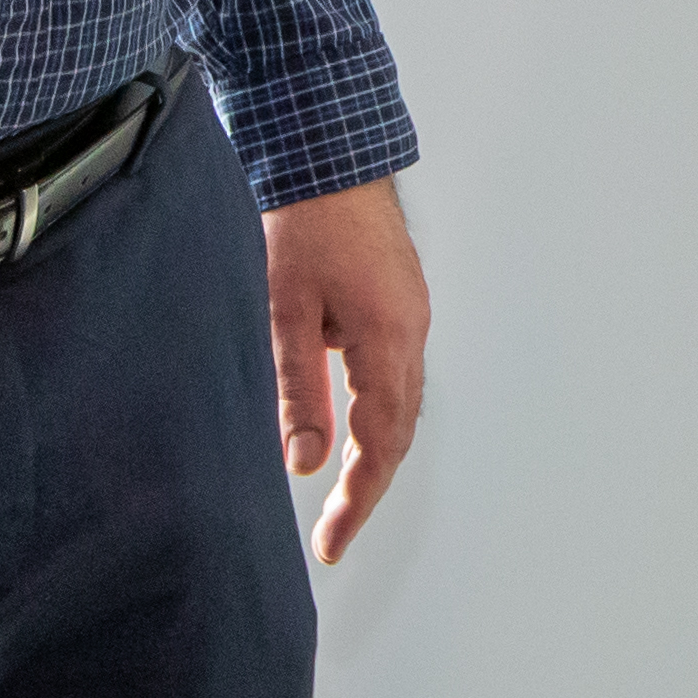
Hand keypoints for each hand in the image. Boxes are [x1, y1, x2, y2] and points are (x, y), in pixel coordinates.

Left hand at [262, 177, 426, 568]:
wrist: (331, 155)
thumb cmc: (306, 226)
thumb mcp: (286, 313)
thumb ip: (298, 390)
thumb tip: (303, 460)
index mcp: (388, 343)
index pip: (380, 445)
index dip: (358, 501)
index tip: (333, 542)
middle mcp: (412, 334)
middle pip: (401, 433)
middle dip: (369, 487)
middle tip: (335, 530)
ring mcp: (412, 316)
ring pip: (403, 404)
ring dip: (377, 451)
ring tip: (342, 489)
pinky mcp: (401, 302)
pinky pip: (398, 374)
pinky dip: (380, 413)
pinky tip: (352, 422)